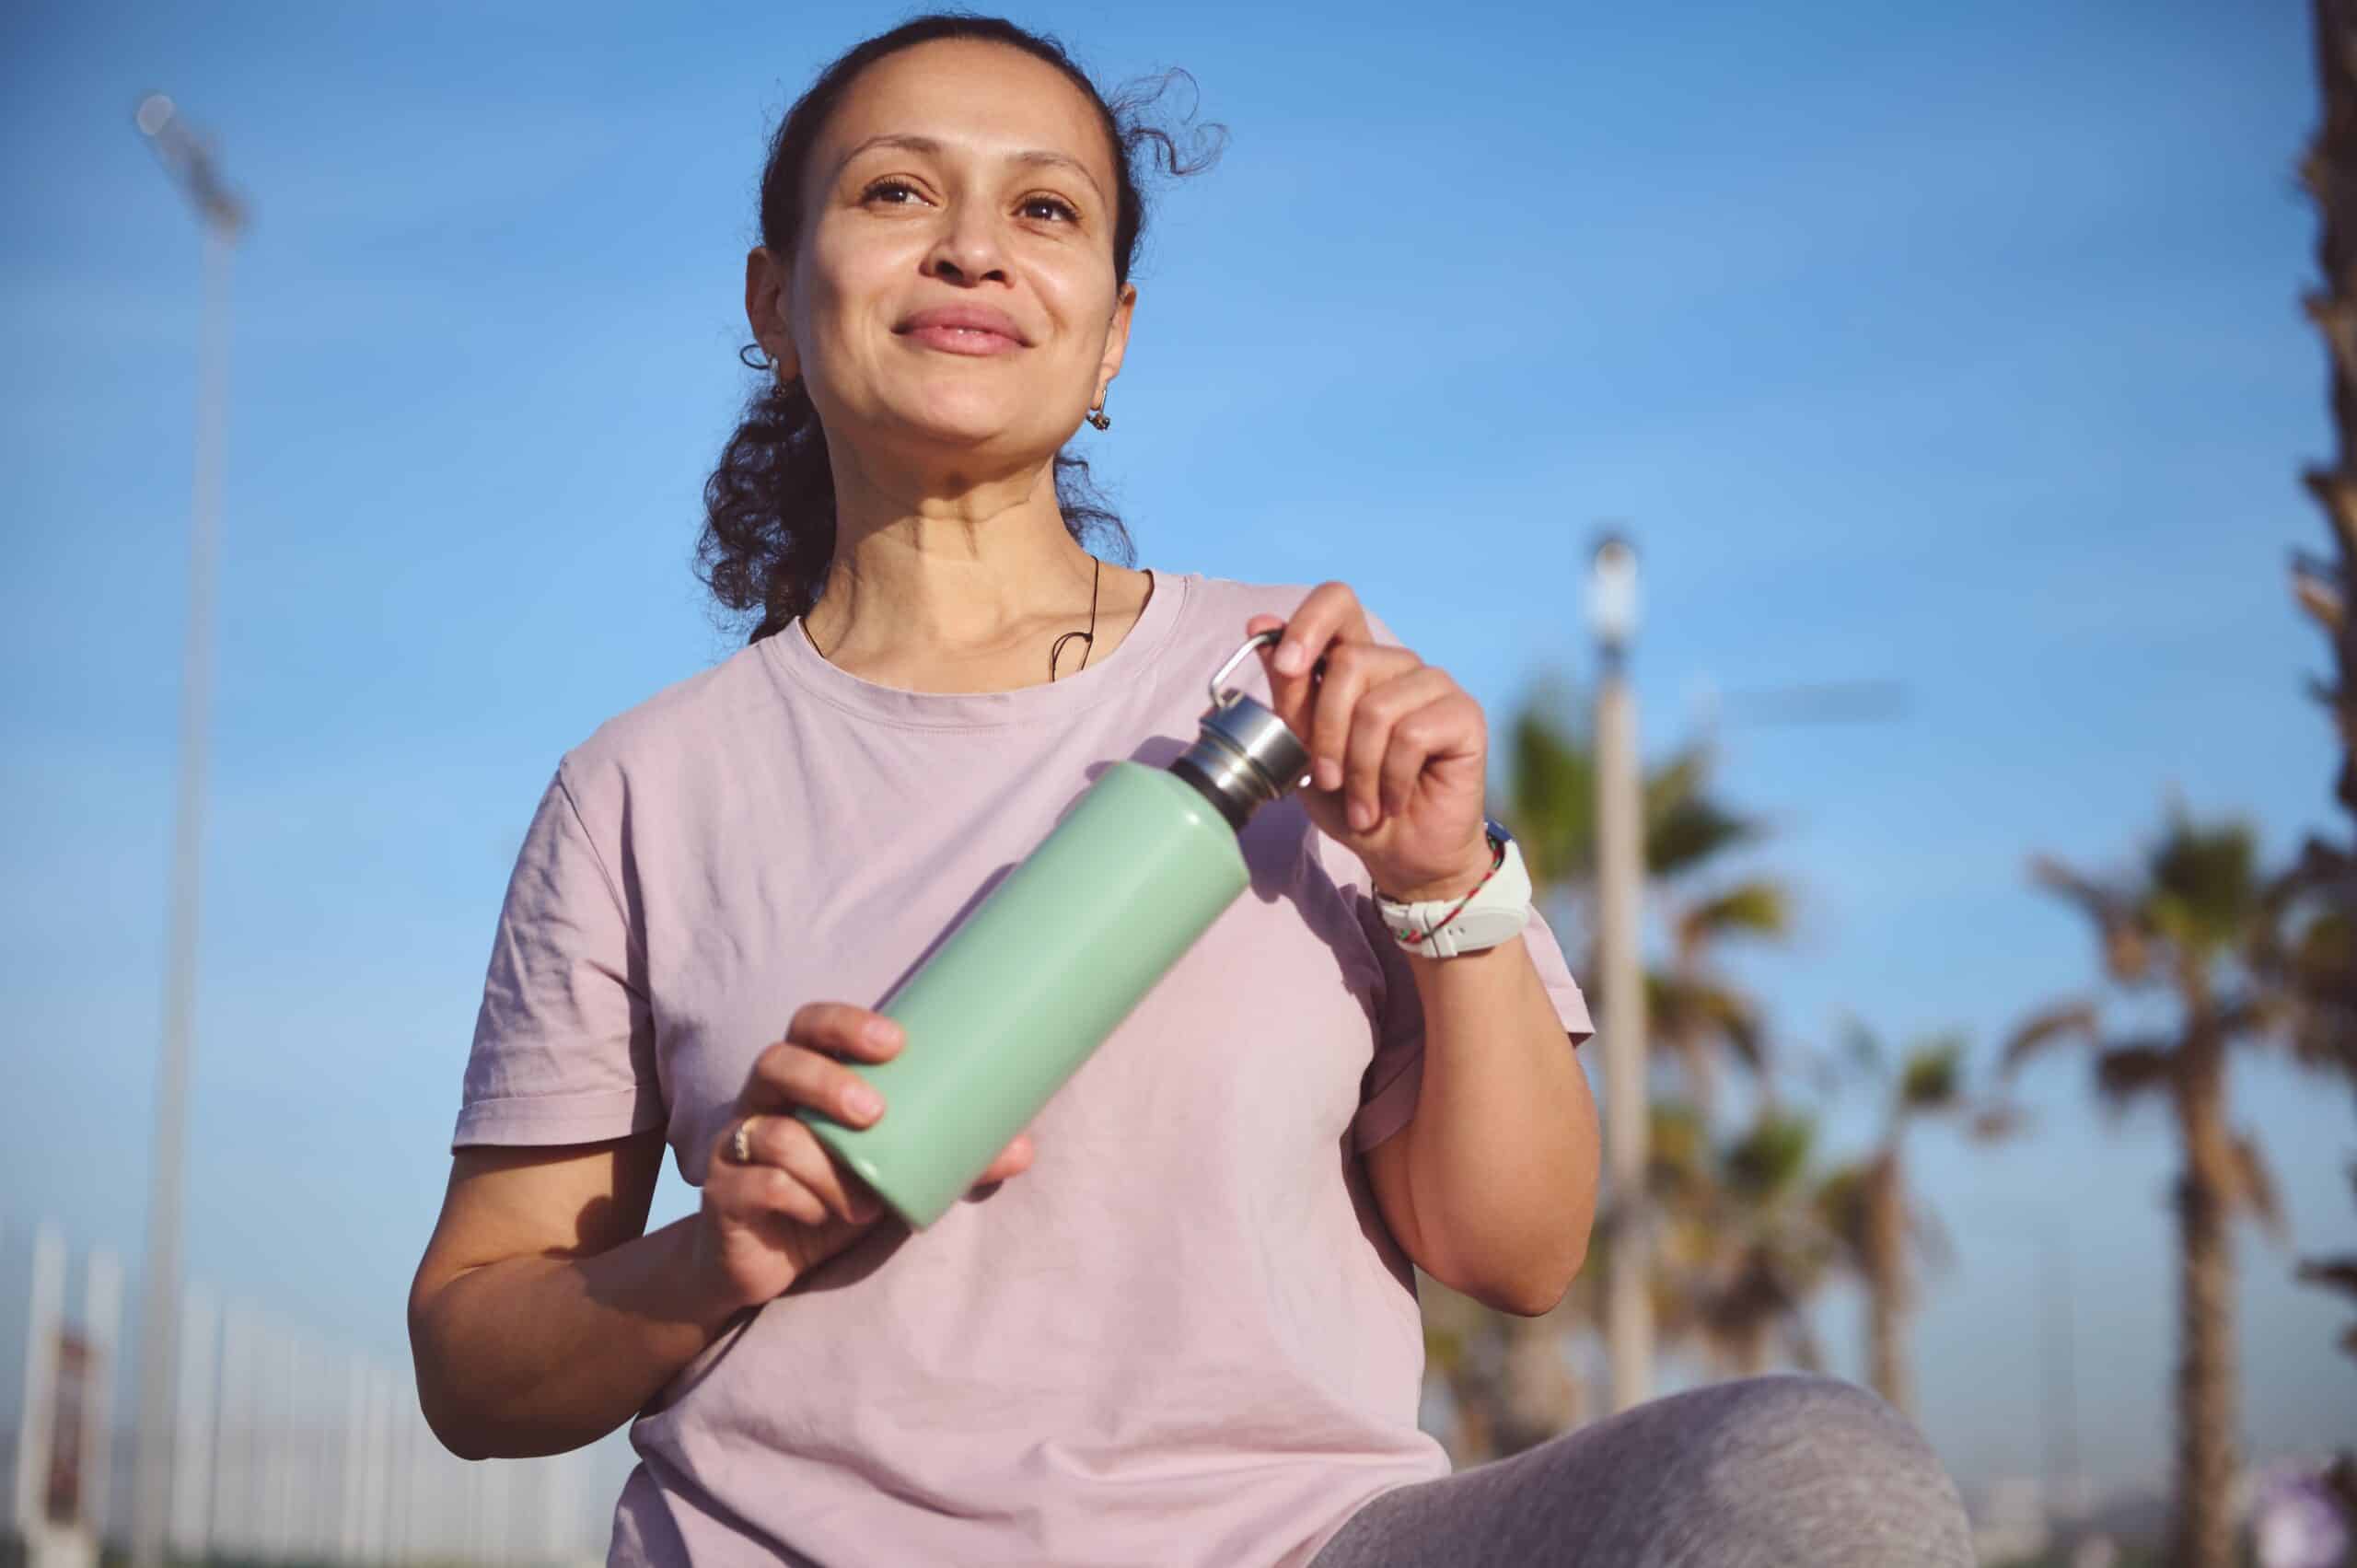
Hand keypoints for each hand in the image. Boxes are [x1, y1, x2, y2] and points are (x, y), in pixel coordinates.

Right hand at [690, 1001, 1036, 1313]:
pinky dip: (798, 1200)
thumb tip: (1025, 1150)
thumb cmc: (835, 1196)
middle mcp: (763, 1102)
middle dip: (827, 1081)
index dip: (845, 1024)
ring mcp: (737, 1145)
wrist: (767, 1261)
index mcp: (804, 1078)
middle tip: (876, 1114)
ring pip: (772, 1133)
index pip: (810, 1025)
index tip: (895, 1042)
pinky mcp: (724, 1194)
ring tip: (864, 1202)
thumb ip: (949, 1159)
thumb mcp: (893, 1173)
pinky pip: (755, 1185)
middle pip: (777, 1062)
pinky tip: (821, 1217)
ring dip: (826, 1167)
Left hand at [1248, 582, 1492, 902]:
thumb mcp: (1303, 748)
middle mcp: (1397, 664)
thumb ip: (1288, 690)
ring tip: (1362, 803)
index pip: (1337, 602)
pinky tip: (1394, 801)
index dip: (1308, 624)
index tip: (1286, 667)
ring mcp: (1434, 685)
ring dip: (1359, 768)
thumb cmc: (1350, 800)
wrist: (1400, 854)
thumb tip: (1259, 624)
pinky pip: (1412, 736)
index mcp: (1357, 661)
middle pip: (1350, 661)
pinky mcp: (1465, 715)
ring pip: (1377, 707)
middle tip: (1327, 780)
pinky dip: (1391, 780)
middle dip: (1326, 732)